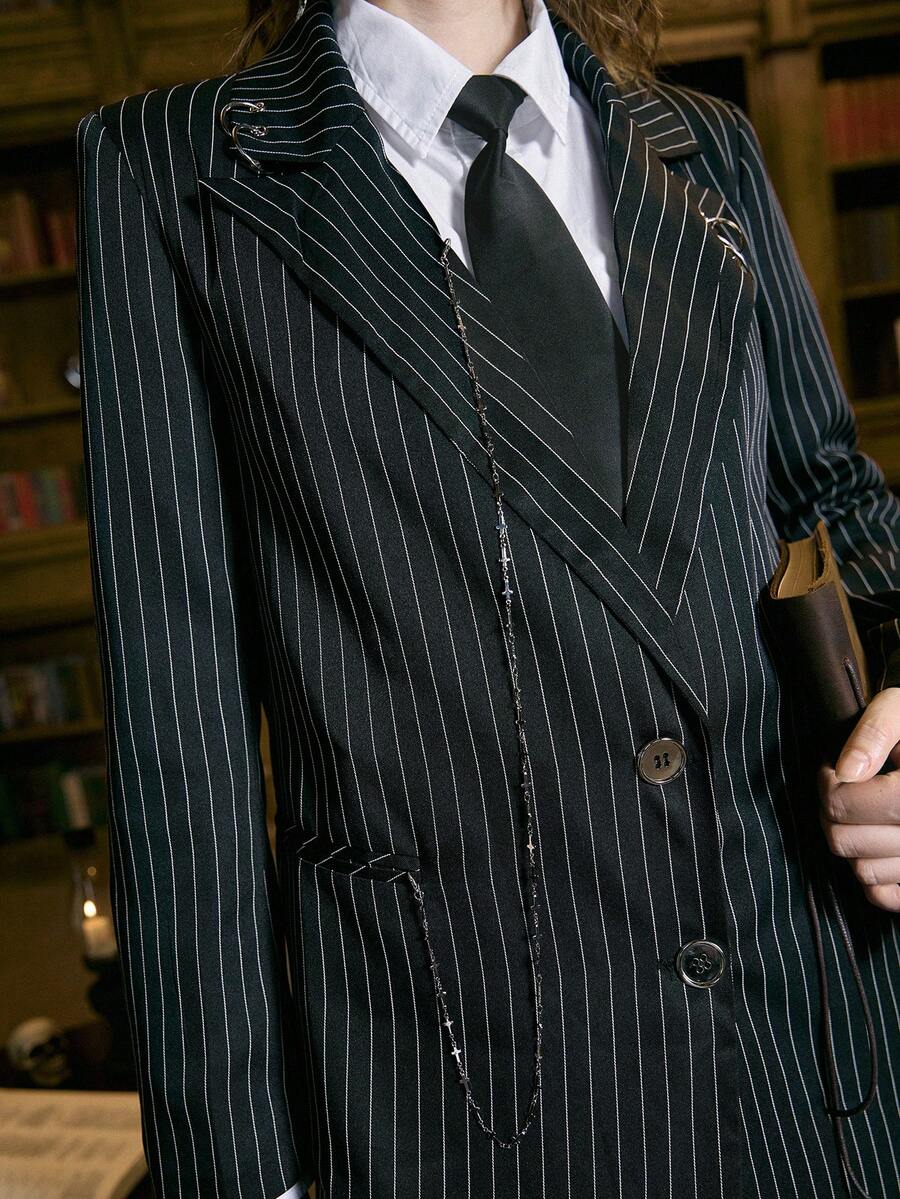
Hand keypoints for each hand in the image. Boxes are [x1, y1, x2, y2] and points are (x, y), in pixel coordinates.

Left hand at [817, 686, 899, 911]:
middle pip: (845, 840)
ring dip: (851, 842)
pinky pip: (886, 897)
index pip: (845, 804)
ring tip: (863, 813)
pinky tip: (877, 844)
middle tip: (840, 790)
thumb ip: (874, 732)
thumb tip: (846, 771)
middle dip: (831, 813)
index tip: (831, 768)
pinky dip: (873, 877)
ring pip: (862, 872)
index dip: (826, 785)